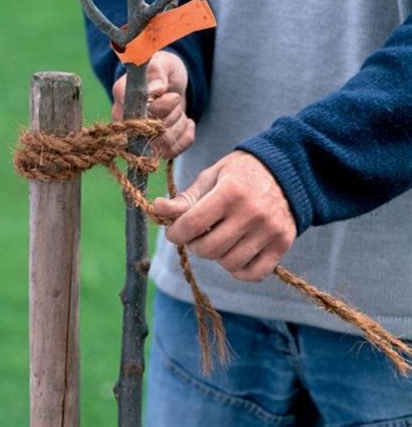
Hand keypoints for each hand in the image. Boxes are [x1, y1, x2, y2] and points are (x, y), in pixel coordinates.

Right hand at [111, 50, 194, 158]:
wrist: (170, 85)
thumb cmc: (163, 71)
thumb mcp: (163, 63)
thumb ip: (158, 72)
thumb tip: (156, 90)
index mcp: (121, 93)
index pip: (138, 109)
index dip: (161, 105)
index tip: (170, 93)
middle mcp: (124, 119)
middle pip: (154, 128)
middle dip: (173, 113)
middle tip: (175, 98)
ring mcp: (136, 136)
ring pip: (163, 142)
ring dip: (179, 125)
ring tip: (179, 111)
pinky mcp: (152, 148)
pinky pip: (172, 152)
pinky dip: (186, 137)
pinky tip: (187, 123)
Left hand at [153, 151, 296, 280]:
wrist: (286, 170)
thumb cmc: (240, 174)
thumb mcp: (211, 177)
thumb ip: (185, 198)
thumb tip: (158, 209)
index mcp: (230, 192)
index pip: (192, 224)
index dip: (175, 233)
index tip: (175, 232)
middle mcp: (252, 212)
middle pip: (208, 249)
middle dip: (194, 245)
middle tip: (197, 235)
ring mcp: (269, 230)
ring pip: (229, 264)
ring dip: (216, 256)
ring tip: (219, 239)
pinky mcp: (282, 244)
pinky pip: (253, 273)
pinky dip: (239, 270)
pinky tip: (235, 253)